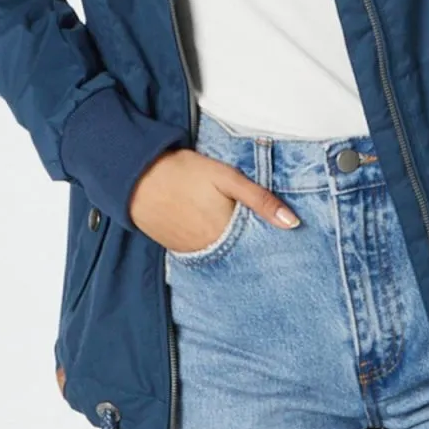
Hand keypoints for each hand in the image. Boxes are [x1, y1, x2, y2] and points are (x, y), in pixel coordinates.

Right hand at [128, 147, 301, 253]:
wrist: (136, 177)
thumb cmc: (183, 172)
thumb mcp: (227, 178)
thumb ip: (261, 200)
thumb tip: (293, 223)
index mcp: (227, 233)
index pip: (259, 247)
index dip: (271, 243)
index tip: (284, 242)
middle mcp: (211, 249)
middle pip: (242, 254)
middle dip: (253, 249)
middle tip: (262, 239)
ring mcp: (192, 252)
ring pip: (222, 256)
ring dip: (233, 250)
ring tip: (238, 236)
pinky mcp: (177, 250)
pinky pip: (203, 254)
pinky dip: (212, 248)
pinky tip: (215, 235)